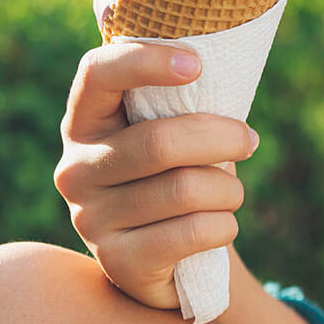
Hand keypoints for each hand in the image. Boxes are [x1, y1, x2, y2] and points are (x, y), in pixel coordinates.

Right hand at [53, 43, 258, 308]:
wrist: (168, 259)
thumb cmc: (177, 175)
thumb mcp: (171, 133)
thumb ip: (181, 103)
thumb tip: (221, 70)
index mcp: (84, 122)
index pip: (99, 74)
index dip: (146, 62)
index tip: (197, 64)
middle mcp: (75, 169)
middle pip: (160, 142)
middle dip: (223, 138)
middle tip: (248, 141)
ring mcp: (90, 219)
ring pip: (186, 189)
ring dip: (229, 189)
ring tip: (230, 193)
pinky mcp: (118, 262)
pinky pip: (194, 231)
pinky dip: (225, 225)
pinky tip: (221, 226)